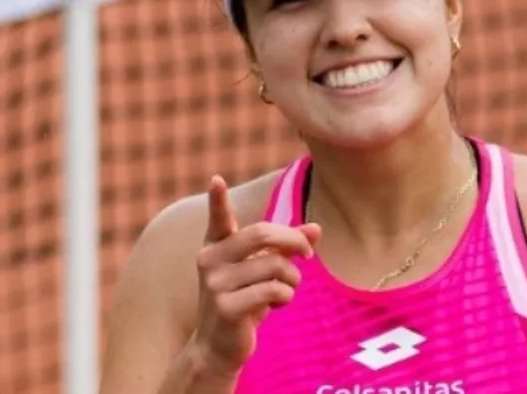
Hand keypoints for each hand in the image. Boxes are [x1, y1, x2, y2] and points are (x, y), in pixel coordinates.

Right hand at [188, 174, 321, 376]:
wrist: (218, 347)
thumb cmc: (244, 301)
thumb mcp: (263, 271)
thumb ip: (286, 247)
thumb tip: (317, 228)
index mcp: (216, 246)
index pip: (218, 218)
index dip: (217, 199)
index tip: (217, 179)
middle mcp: (209, 260)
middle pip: (261, 233)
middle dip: (293, 240)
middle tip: (308, 254)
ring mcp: (215, 284)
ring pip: (274, 265)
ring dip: (292, 278)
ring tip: (286, 290)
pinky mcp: (226, 307)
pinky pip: (272, 290)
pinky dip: (285, 296)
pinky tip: (278, 305)